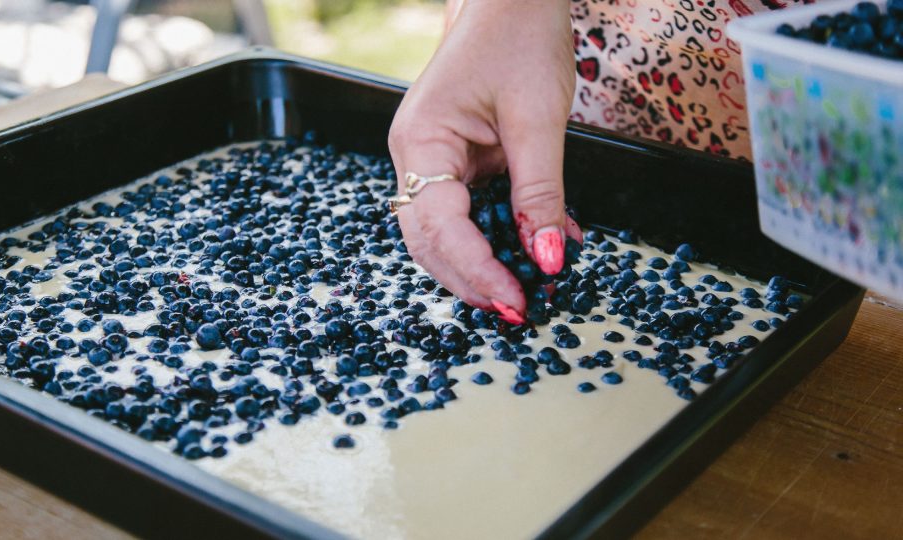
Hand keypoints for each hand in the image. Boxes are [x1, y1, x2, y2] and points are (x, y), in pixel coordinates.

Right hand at [388, 0, 577, 323]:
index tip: (516, 300)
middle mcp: (413, 155)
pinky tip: (532, 249)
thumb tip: (549, 258)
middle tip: (518, 310)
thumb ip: (540, 193)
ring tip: (521, 292)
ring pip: (443, 234)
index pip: (439, 226)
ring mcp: (429, 159)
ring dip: (480, 266)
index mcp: (421, 141)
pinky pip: (466, 211)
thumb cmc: (519, 39)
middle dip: (471, 279)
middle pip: (430, 240)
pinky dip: (495, 236)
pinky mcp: (452, 161)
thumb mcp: (538, 119)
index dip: (476, 270)